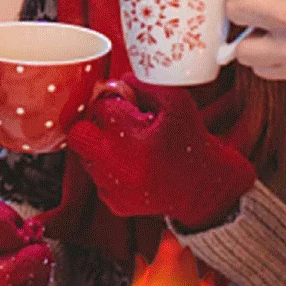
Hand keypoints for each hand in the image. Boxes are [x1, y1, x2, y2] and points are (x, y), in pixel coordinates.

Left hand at [66, 75, 255, 230]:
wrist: (205, 188)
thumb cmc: (191, 143)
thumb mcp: (177, 104)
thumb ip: (146, 85)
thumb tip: (121, 81)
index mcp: (132, 139)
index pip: (102, 106)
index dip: (114, 101)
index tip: (128, 106)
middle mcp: (117, 166)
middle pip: (79, 134)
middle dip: (93, 124)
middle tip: (115, 125)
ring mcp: (113, 188)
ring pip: (85, 157)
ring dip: (101, 147)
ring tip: (129, 147)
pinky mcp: (115, 204)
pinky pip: (97, 179)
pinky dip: (110, 170)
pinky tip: (133, 167)